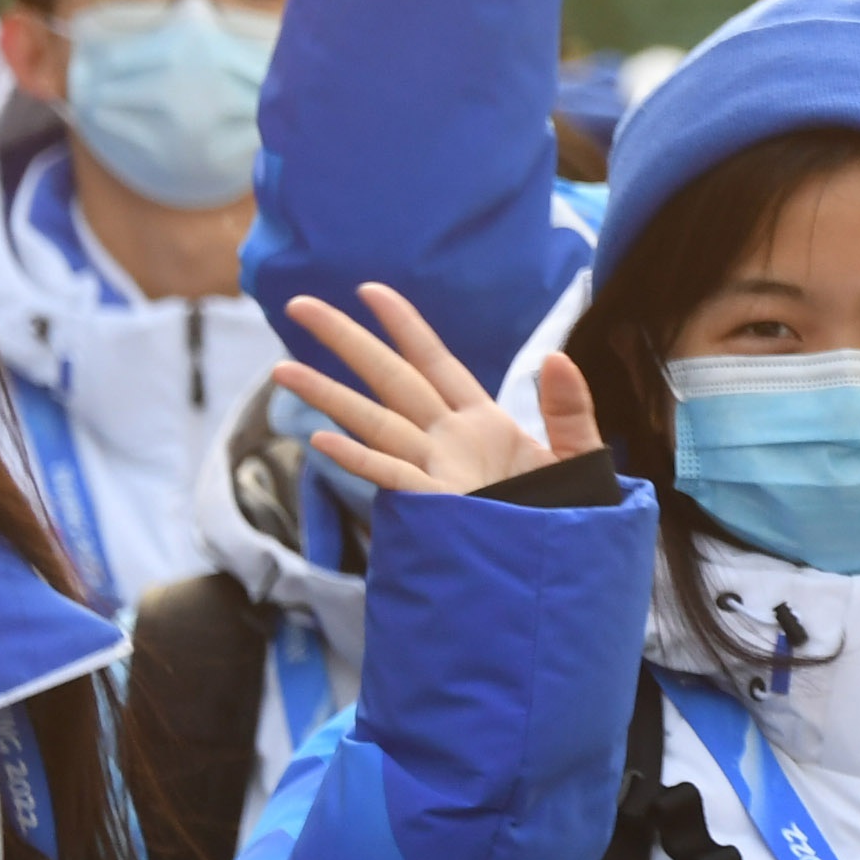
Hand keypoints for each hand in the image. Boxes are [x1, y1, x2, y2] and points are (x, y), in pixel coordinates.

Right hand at [273, 284, 597, 494]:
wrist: (565, 570)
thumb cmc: (570, 516)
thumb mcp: (578, 454)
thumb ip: (568, 408)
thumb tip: (555, 357)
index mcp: (482, 422)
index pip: (436, 362)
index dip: (405, 326)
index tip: (370, 290)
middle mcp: (448, 441)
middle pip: (390, 380)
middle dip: (346, 342)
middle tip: (300, 305)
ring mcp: (436, 472)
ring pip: (374, 423)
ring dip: (330, 396)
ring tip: (282, 369)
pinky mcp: (438, 506)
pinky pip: (392, 478)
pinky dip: (358, 459)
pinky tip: (321, 441)